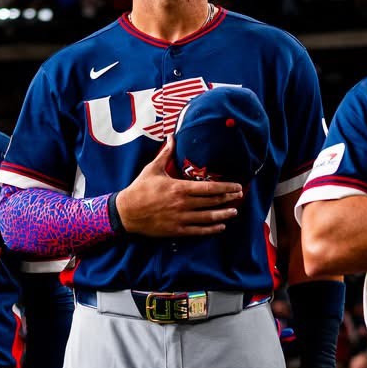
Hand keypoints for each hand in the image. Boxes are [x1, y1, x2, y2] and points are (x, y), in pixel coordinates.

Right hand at [114, 138, 243, 237]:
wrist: (126, 212)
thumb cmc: (139, 189)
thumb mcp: (152, 169)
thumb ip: (166, 154)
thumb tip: (171, 137)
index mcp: (179, 188)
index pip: (209, 188)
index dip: (226, 188)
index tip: (237, 186)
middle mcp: (182, 204)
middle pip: (212, 202)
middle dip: (228, 199)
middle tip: (240, 196)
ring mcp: (180, 218)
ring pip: (208, 217)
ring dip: (223, 214)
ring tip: (234, 211)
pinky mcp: (176, 230)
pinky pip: (198, 230)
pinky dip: (211, 229)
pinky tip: (220, 227)